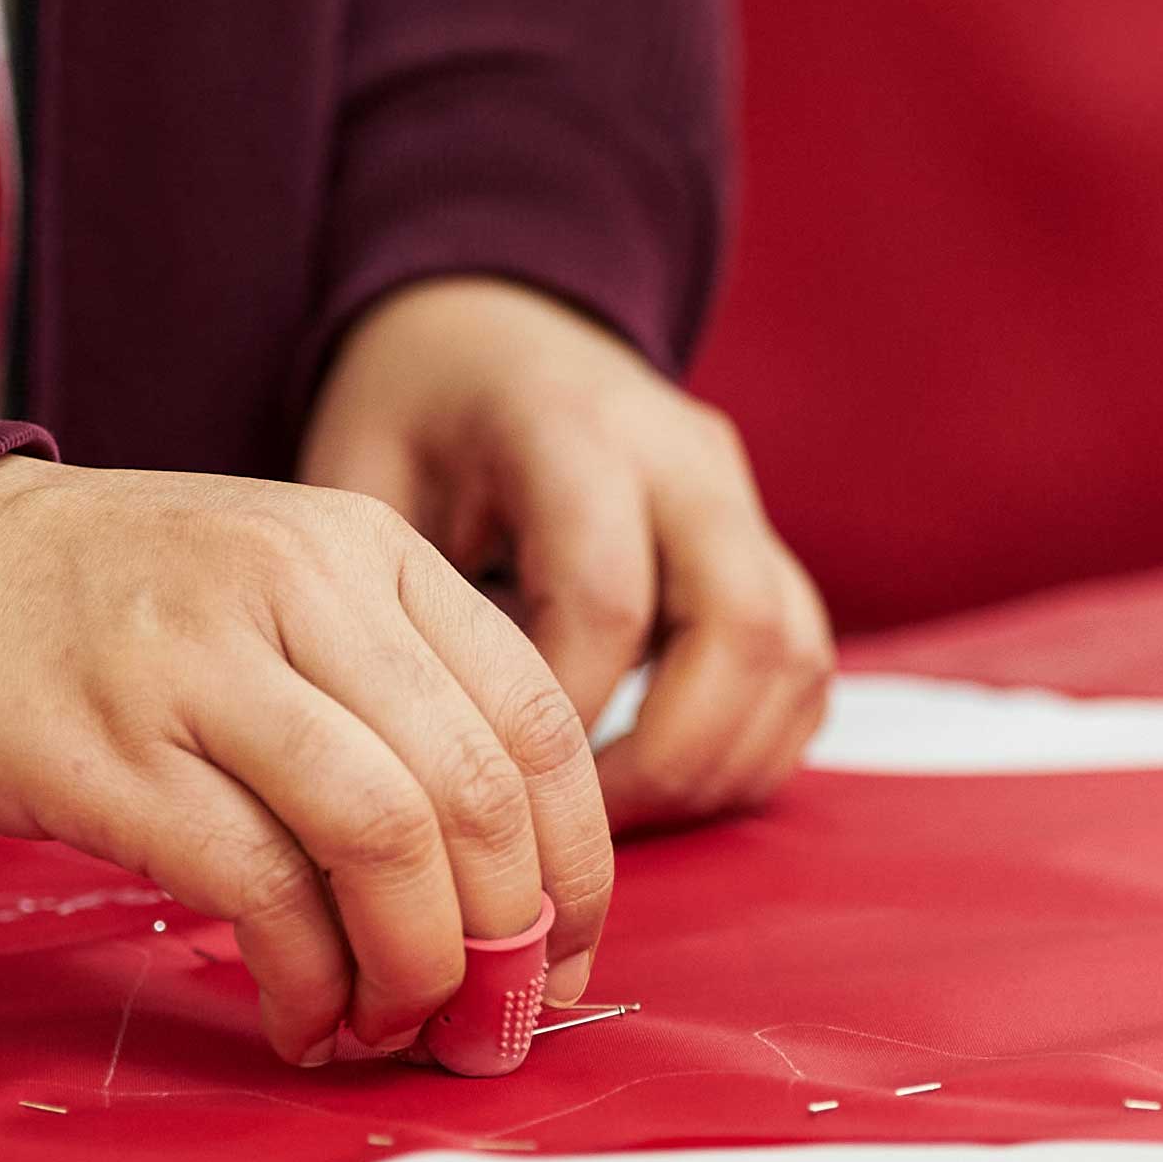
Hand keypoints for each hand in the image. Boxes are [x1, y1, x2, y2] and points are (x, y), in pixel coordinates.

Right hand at [0, 458, 612, 1061]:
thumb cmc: (101, 608)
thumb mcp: (273, 594)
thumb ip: (386, 699)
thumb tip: (500, 886)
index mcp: (366, 552)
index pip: (535, 719)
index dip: (574, 862)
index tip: (563, 957)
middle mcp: (301, 590)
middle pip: (473, 791)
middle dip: (508, 938)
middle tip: (492, 1022)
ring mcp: (201, 666)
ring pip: (384, 838)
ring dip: (416, 966)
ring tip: (397, 1027)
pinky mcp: (108, 753)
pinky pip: (258, 889)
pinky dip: (307, 979)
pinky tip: (301, 1020)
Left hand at [302, 277, 832, 844]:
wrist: (492, 325)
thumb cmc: (413, 412)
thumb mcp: (358, 469)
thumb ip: (380, 597)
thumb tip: (390, 763)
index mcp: (573, 430)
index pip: (606, 600)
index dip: (560, 725)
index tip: (492, 800)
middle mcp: (683, 460)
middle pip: (743, 631)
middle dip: (667, 761)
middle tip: (575, 836)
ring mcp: (740, 500)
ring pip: (793, 656)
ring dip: (720, 764)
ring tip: (613, 825)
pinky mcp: (766, 543)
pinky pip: (804, 666)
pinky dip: (751, 746)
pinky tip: (663, 788)